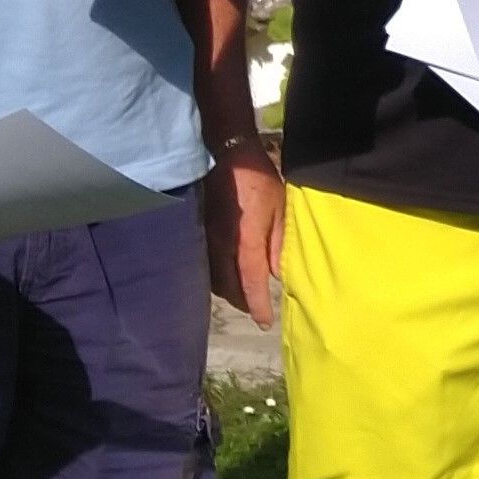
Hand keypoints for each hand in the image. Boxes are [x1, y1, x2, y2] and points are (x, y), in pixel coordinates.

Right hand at [200, 143, 282, 318]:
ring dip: (229, 291)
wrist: (226, 154)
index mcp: (244, 240)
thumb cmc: (259, 179)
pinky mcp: (199, 233)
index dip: (257, 306)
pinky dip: (217, 277)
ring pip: (214, 279)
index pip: (250, 282)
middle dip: (243, 302)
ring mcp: (206, 239)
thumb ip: (279, 244)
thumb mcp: (280, 209)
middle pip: (228, 287)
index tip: (265, 323)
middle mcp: (221, 245)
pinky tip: (227, 275)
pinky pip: (206, 265)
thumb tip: (278, 274)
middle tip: (256, 309)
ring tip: (244, 294)